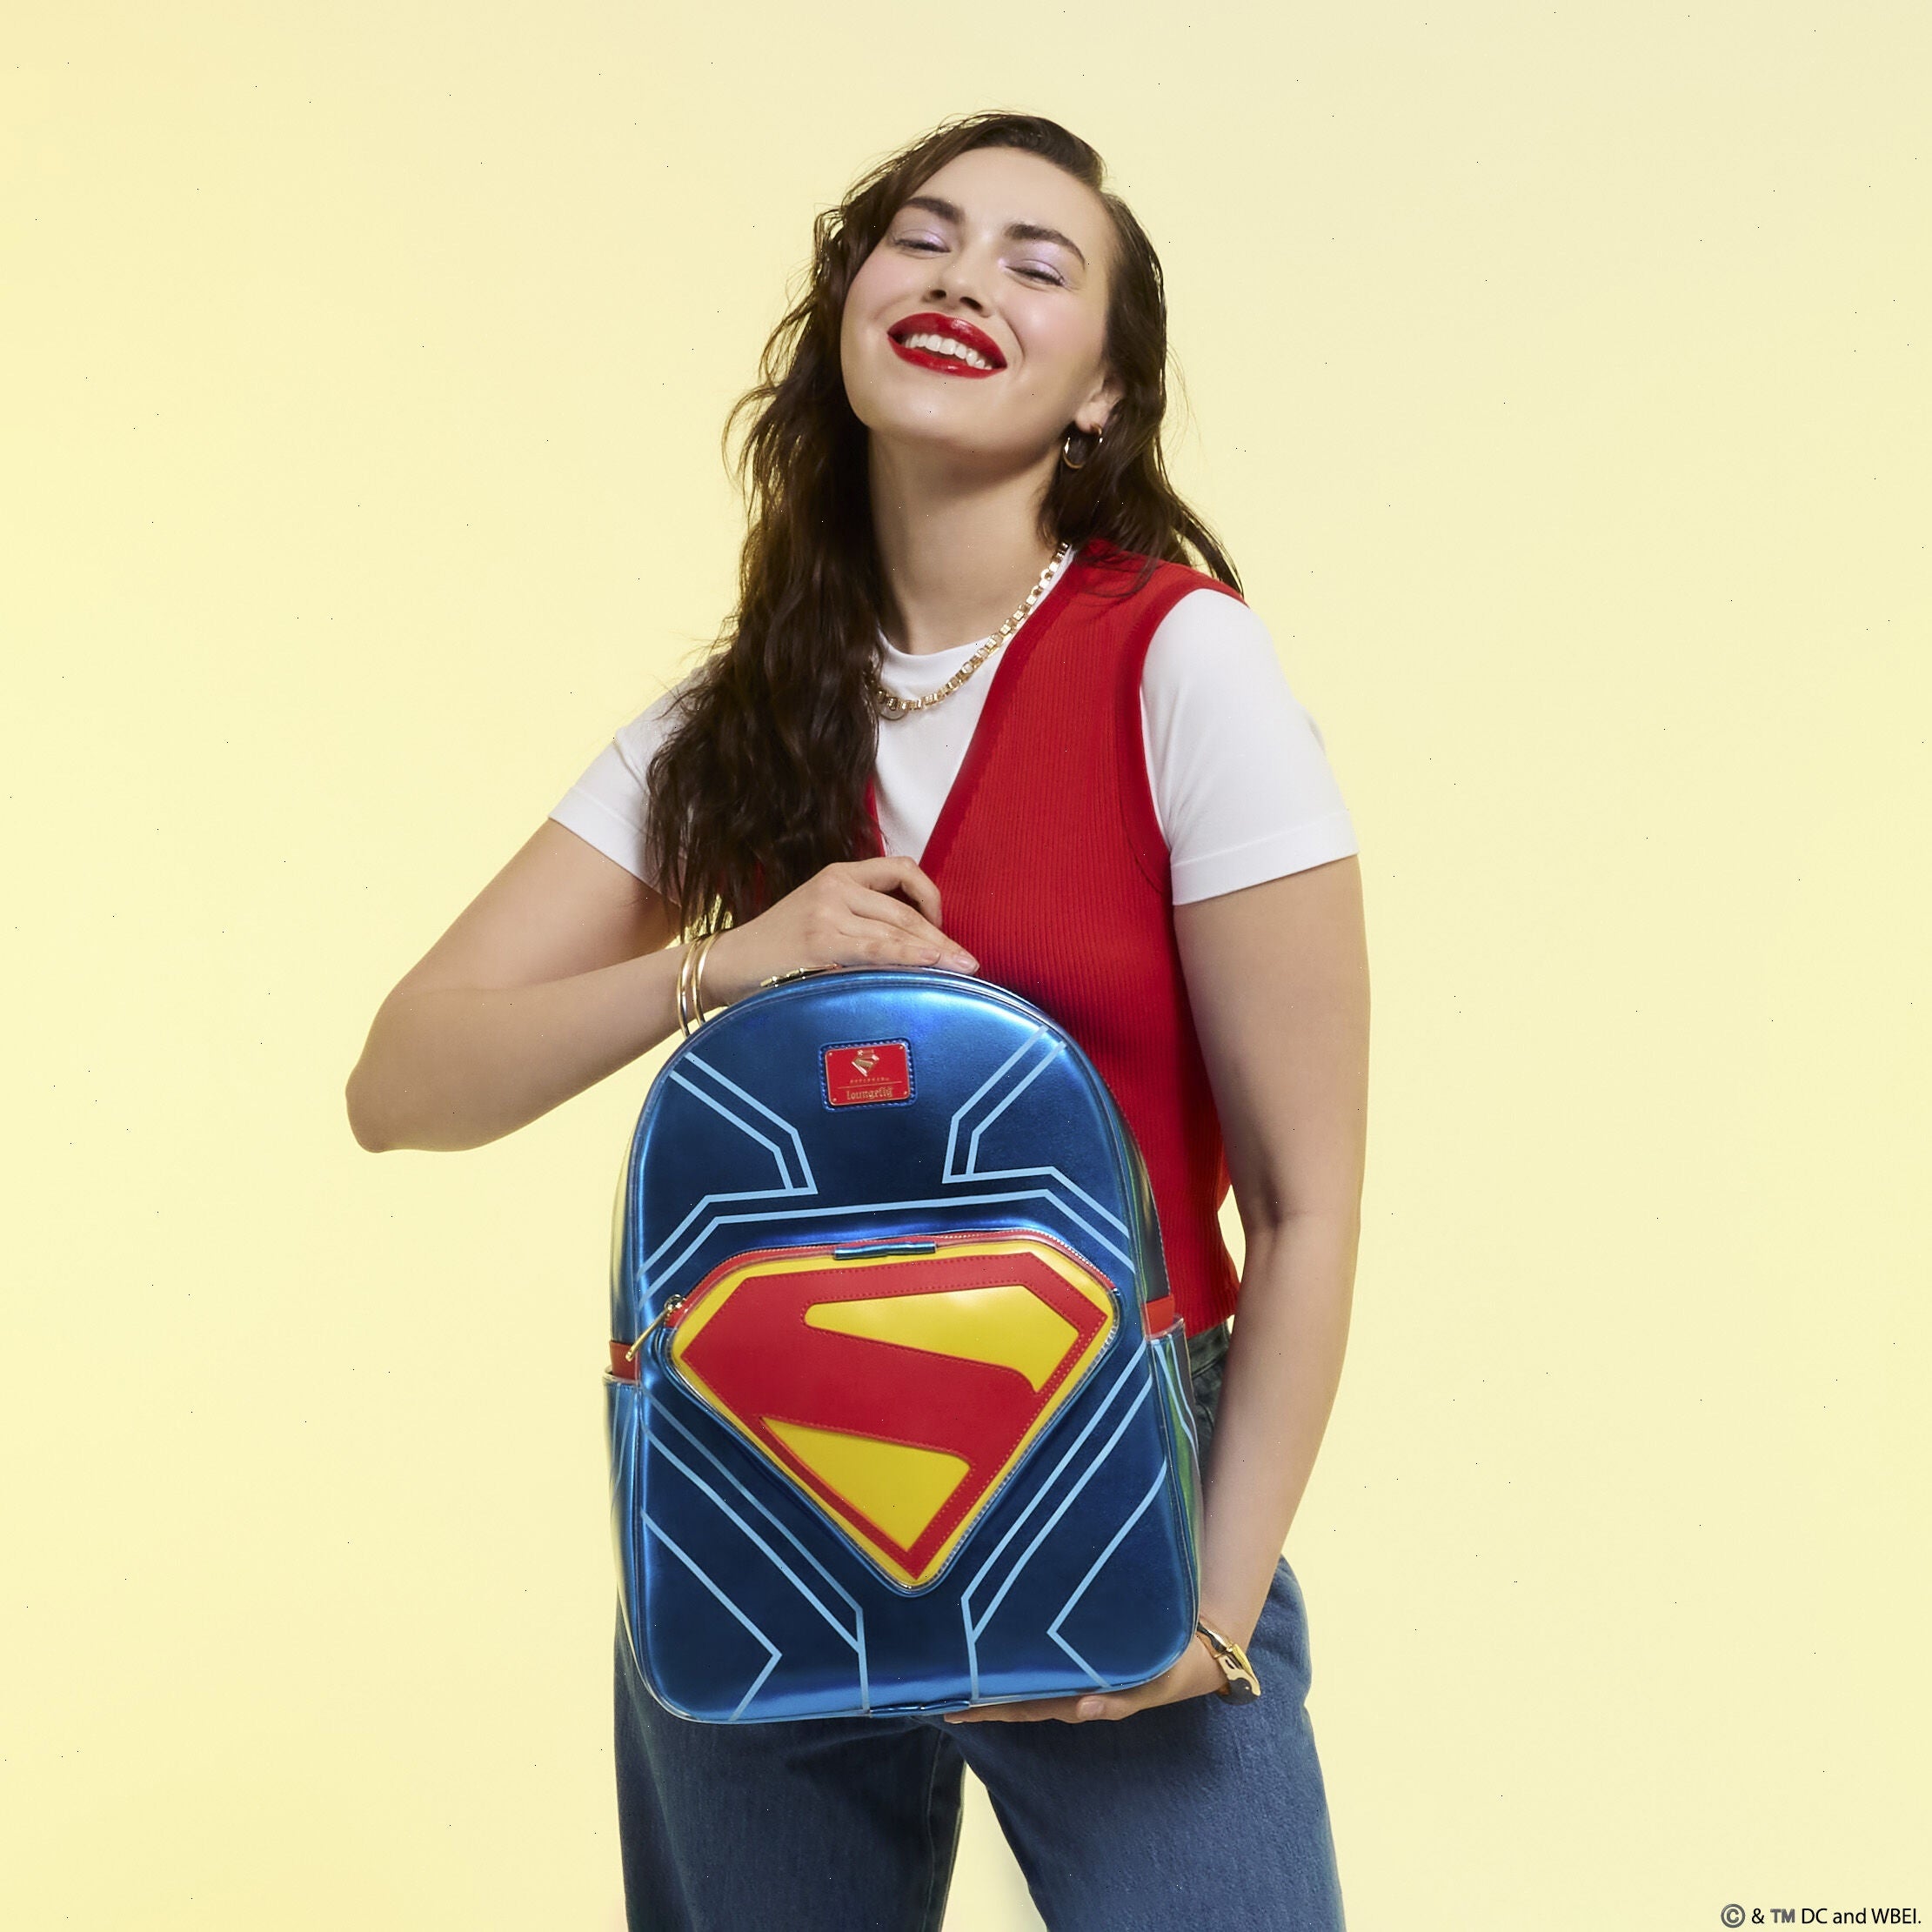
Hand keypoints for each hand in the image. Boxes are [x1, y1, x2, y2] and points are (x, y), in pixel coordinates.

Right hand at [701, 857, 977, 1005]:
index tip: (944, 930)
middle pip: (904, 909)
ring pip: (896, 930)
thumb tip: (913, 945)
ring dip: (933, 952)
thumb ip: (860, 920)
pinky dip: (908, 956)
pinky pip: (876, 949)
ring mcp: (828, 912)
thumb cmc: (777, 951)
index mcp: (838, 873)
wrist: (728, 964)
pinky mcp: (821, 940)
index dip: (931, 898)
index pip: (901, 872)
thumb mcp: (820, 918)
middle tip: (968, 963)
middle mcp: (836, 886)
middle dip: (941, 938)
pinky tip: (930, 963)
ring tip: (961, 970)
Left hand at [943, 1629, 1228, 1724]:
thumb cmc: (1174, 1668)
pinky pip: (1040, 1645)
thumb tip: (1085, 1709)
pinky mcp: (1078, 1641)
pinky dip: (1014, 1641)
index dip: (987, 1706)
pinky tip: (991, 1627)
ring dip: (989, 1664)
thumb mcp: (1156, 1684)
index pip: (1022, 1704)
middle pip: (1012, 1688)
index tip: (949, 1705)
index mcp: (1079, 1695)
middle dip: (974, 1686)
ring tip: (949, 1654)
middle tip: (929, 1678)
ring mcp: (1071, 1661)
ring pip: (1022, 1666)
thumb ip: (1123, 1699)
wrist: (1199, 1648)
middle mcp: (1067, 1681)